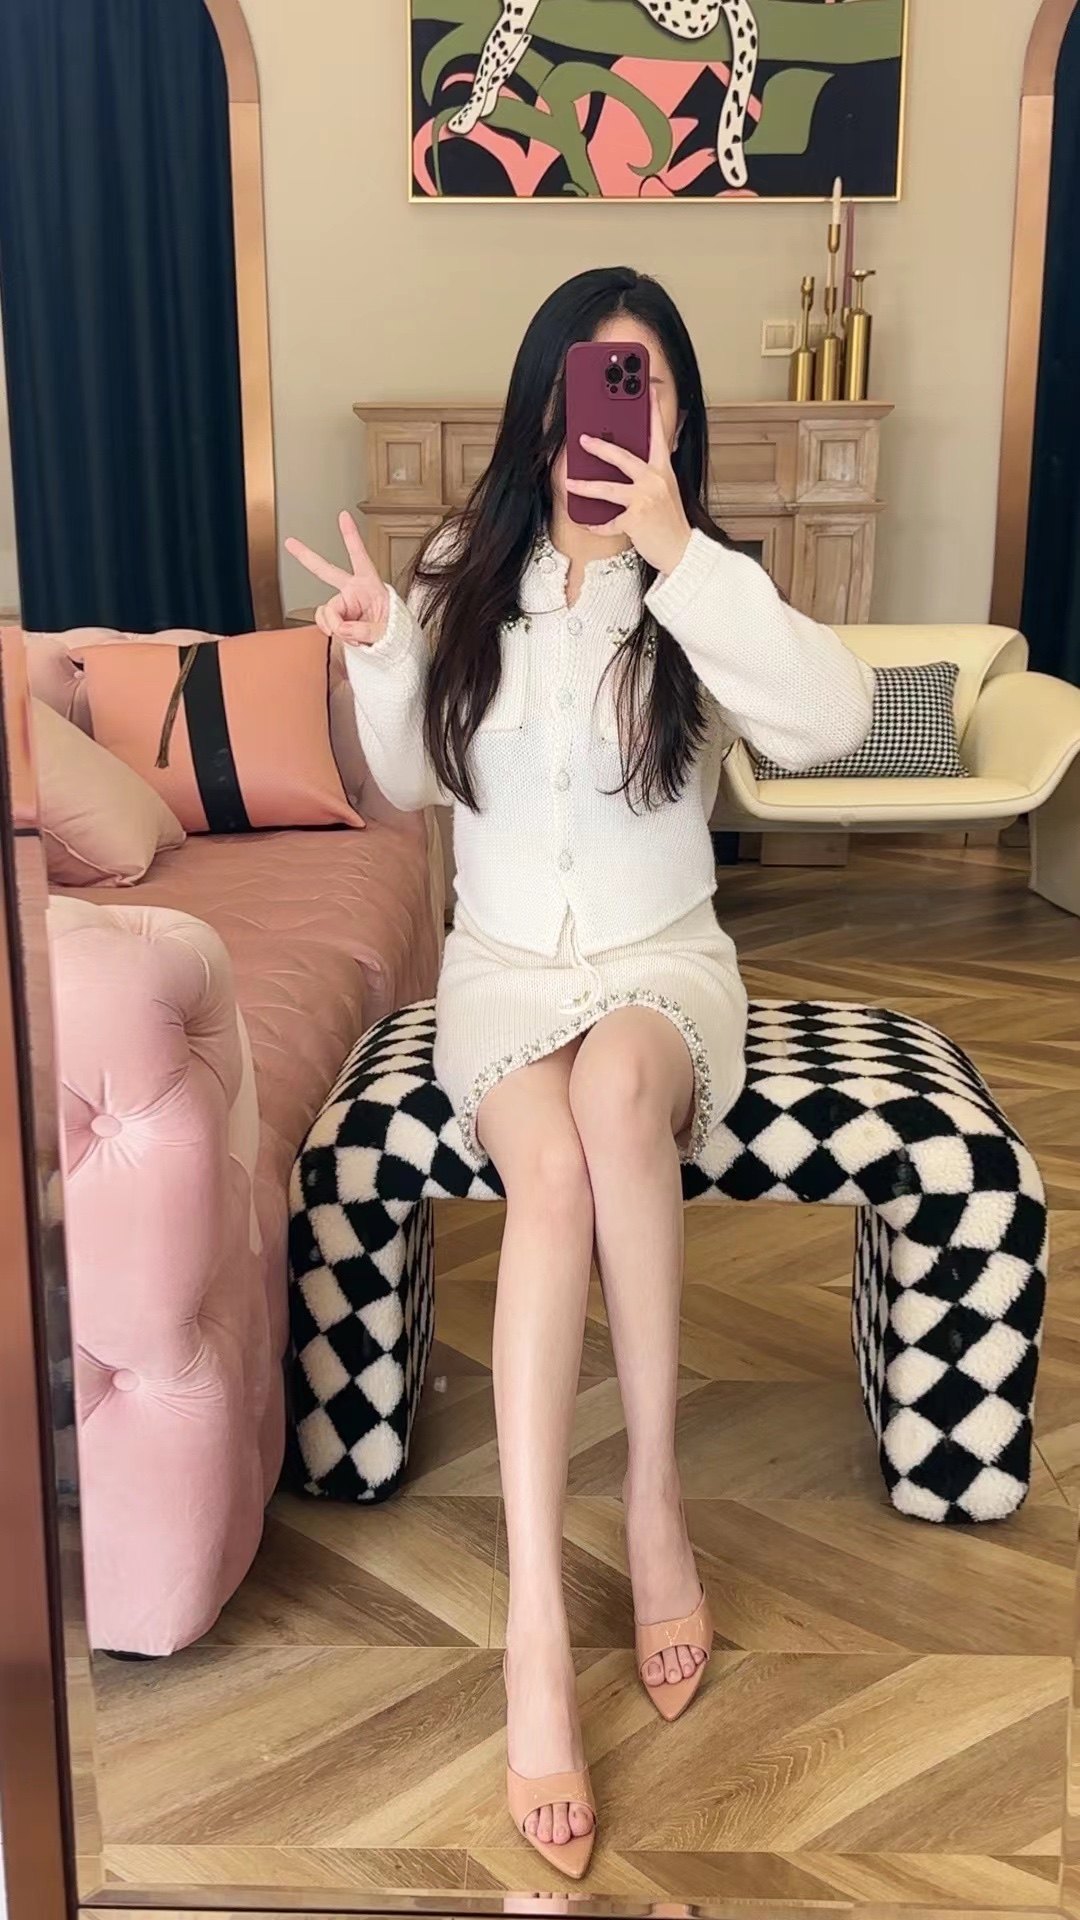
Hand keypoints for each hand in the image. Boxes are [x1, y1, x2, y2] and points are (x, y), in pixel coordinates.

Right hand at [284, 512, 390, 647]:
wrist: (392, 649)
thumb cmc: (395, 632)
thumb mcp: (387, 630)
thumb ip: (364, 630)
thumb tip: (342, 628)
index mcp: (370, 584)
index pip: (359, 556)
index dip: (350, 536)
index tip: (344, 516)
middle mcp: (353, 591)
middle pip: (326, 571)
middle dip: (307, 556)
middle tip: (291, 543)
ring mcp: (344, 605)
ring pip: (326, 611)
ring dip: (336, 626)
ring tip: (354, 636)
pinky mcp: (337, 618)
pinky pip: (325, 623)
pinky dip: (332, 632)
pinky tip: (346, 638)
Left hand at [566, 387, 691, 577]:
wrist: (682, 551)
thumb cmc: (670, 521)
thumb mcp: (665, 491)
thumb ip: (651, 474)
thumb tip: (627, 461)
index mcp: (663, 470)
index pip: (658, 435)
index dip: (652, 412)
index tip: (647, 389)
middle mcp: (654, 480)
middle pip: (622, 457)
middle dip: (600, 447)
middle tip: (582, 439)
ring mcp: (644, 499)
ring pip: (608, 488)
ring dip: (585, 486)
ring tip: (570, 482)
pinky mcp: (635, 519)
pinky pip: (608, 521)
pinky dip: (597, 524)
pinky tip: (589, 523)